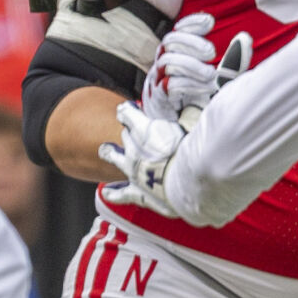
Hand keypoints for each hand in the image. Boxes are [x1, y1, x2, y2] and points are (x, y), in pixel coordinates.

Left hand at [98, 100, 182, 214]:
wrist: (188, 181)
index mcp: (143, 128)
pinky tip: (107, 192)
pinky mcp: (137, 192)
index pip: (127, 114)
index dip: (127, 111)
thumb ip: (188, 112)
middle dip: (129, 133)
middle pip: (125, 135)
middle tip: (134, 133)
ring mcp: (132, 170)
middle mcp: (133, 148)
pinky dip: (113, 193)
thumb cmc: (192, 149)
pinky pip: (121, 193)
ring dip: (110, 152)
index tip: (126, 110)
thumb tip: (190, 104)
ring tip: (105, 151)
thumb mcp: (192, 120)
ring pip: (114, 157)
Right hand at [146, 13, 253, 129]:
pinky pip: (169, 86)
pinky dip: (190, 85)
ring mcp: (158, 81)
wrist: (181, 132)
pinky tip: (207, 88)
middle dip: (191, 43)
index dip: (190, 24)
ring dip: (192, 65)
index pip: (177, 31)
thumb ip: (232, 60)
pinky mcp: (159, 100)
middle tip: (212, 52)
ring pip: (167, 62)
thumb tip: (245, 37)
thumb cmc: (199, 101)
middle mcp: (163, 65)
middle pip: (169, 42)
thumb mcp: (219, 77)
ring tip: (211, 74)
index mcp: (175, 56)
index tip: (210, 22)